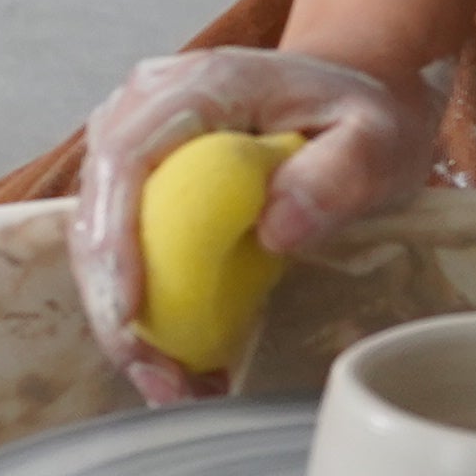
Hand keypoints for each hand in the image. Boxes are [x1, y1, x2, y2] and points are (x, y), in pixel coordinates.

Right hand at [65, 43, 447, 403]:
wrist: (348, 93)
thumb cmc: (359, 113)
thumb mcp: (376, 139)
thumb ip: (336, 175)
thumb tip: (276, 230)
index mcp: (199, 85)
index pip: (128, 157)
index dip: (116, 239)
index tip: (130, 315)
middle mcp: (147, 105)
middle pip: (99, 207)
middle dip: (113, 305)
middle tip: (159, 382)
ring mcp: (135, 141)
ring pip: (99, 238)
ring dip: (122, 320)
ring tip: (173, 390)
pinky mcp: (140, 181)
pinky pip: (122, 249)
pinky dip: (142, 312)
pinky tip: (180, 365)